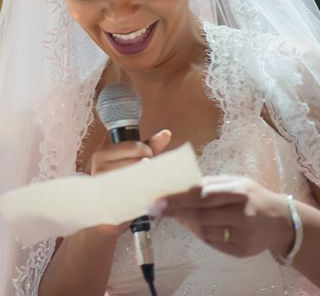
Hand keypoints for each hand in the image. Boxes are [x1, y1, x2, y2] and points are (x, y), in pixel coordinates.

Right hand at [88, 129, 170, 235]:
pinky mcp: (111, 202)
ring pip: (138, 177)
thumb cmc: (121, 183)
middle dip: (147, 167)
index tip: (147, 157)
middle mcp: (99, 169)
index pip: (133, 147)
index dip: (147, 151)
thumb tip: (166, 133)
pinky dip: (144, 194)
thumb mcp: (134, 160)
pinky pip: (136, 194)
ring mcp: (105, 186)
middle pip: (137, 162)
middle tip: (145, 174)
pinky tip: (143, 195)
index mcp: (102, 155)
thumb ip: (149, 146)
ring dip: (147, 181)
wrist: (105, 214)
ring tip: (143, 184)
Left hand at [149, 175, 293, 257]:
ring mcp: (244, 235)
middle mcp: (243, 214)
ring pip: (205, 230)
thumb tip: (176, 185)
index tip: (157, 199)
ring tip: (175, 214)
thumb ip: (207, 183)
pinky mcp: (242, 251)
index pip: (202, 195)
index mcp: (239, 192)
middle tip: (153, 208)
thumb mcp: (233, 182)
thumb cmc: (250, 196)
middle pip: (201, 214)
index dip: (178, 198)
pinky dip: (198, 233)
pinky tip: (192, 224)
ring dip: (186, 222)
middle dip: (174, 211)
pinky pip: (212, 242)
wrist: (280, 220)